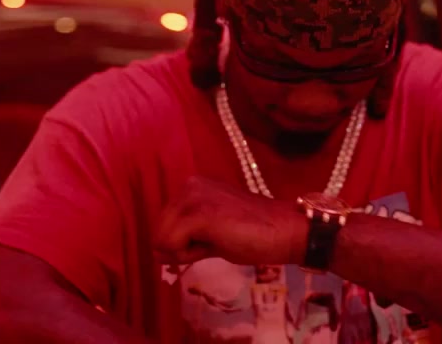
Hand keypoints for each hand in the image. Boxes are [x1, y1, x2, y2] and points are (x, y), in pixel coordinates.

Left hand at [154, 176, 307, 266]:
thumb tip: (157, 253)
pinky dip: (187, 256)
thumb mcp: (213, 232)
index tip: (215, 238)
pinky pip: (170, 245)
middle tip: (216, 243)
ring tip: (218, 242)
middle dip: (181, 247)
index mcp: (192, 186)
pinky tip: (216, 246)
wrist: (284, 231)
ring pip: (161, 239)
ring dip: (185, 252)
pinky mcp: (198, 214)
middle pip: (159, 231)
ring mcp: (193, 197)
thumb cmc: (254, 234)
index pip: (164, 223)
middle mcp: (188, 185)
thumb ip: (186, 237)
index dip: (184, 241)